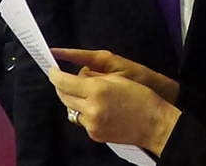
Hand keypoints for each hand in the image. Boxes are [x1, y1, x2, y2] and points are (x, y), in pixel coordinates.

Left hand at [49, 67, 180, 155]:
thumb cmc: (141, 98)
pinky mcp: (95, 134)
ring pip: (72, 110)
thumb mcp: (117, 78)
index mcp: (97, 90)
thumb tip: (79, 76)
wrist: (154, 124)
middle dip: (61, 87)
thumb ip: (94, 77)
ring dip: (74, 100)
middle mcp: (91, 107)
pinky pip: (82, 121)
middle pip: (64, 97)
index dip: (55, 75)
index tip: (52, 71)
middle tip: (62, 80)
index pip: (64, 82)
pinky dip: (85, 113)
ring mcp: (92, 123)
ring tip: (86, 95)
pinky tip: (97, 108)